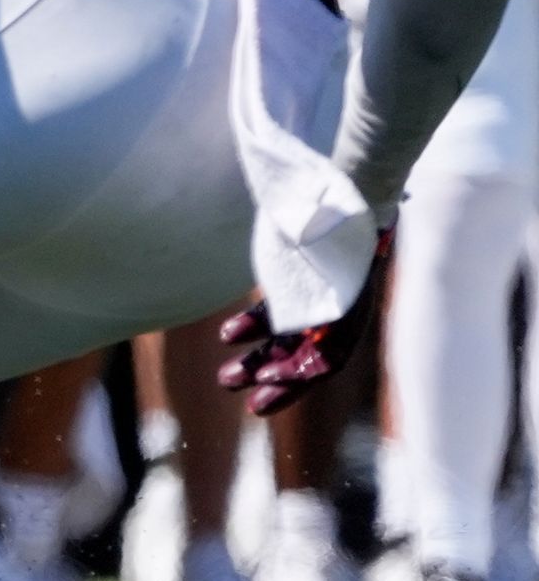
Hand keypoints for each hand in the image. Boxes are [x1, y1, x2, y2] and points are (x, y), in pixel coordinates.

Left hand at [216, 226, 390, 417]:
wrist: (343, 179)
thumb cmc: (332, 208)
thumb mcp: (321, 244)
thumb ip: (304, 285)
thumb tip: (287, 309)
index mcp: (353, 303)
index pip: (332, 355)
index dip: (300, 373)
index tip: (269, 381)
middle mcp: (342, 305)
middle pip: (311, 357)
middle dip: (279, 380)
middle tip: (248, 402)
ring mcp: (323, 294)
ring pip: (292, 341)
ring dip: (261, 361)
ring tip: (226, 379)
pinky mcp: (303, 282)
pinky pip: (281, 313)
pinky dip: (257, 327)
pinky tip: (229, 335)